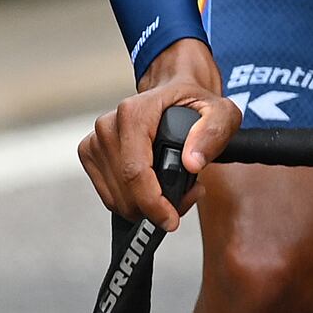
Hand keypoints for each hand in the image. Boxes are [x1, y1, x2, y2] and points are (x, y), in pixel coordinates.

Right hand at [84, 39, 224, 229]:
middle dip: (156, 207)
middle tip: (187, 195)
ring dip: (145, 206)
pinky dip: (132, 201)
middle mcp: (108, 126)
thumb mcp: (221, 112)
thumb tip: (191, 162)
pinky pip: (109, 196)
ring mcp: (96, 141)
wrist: (172, 92)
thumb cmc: (194, 103)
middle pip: (125, 191)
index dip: (152, 204)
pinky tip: (153, 187)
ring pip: (116, 199)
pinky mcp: (90, 154)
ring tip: (175, 189)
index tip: (171, 221)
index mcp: (133, 114)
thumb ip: (213, 133)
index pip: (134, 172)